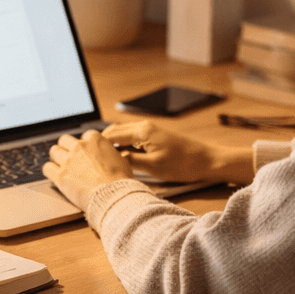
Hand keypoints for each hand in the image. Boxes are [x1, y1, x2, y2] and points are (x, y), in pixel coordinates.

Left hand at [43, 130, 133, 208]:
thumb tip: (107, 156)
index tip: (86, 152)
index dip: (85, 145)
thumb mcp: (120, 160)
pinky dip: (50, 171)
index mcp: (95, 139)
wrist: (114, 196)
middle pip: (64, 140)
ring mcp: (68, 161)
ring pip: (54, 151)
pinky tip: (54, 175)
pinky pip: (47, 168)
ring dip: (57, 157)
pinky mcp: (60, 176)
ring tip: (60, 164)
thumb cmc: (121, 181)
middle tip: (69, 156)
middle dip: (66, 147)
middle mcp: (79, 147)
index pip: (84, 136)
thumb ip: (108, 154)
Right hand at [102, 120, 254, 185]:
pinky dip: (123, 145)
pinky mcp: (156, 136)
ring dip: (113, 145)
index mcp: (142, 131)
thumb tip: (112, 160)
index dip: (98, 145)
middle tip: (91, 158)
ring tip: (103, 160)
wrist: (207, 161)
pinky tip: (121, 157)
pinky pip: (133, 138)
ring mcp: (150, 130)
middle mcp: (145, 126)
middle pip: (115, 132)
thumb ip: (130, 161)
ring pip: (123, 135)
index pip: (111, 135)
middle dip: (102, 144)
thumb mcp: (153, 167)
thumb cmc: (183, 164)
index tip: (87, 156)